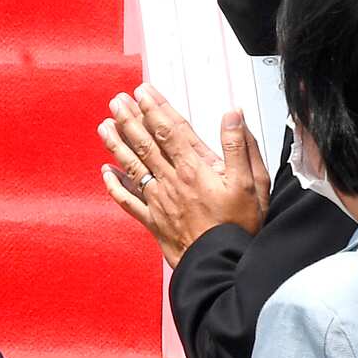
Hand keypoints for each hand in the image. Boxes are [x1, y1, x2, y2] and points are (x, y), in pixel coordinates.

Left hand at [98, 83, 270, 267]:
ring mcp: (159, 201)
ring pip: (133, 166)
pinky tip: (106, 172)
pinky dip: (115, 186)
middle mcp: (172, 181)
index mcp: (195, 169)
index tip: (144, 92)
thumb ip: (240, 146)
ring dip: (117, 144)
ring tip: (105, 125)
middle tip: (117, 101)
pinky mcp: (154, 221)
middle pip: (146, 144)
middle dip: (130, 119)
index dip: (155, 108)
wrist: (221, 265)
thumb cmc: (238, 228)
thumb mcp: (253, 183)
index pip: (171, 130)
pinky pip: (128, 201)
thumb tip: (233, 114)